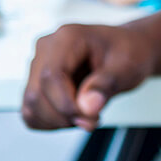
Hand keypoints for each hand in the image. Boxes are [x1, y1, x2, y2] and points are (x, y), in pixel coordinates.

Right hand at [22, 23, 155, 130]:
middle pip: (36, 94)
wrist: (128, 50)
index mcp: (68, 37)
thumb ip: (107, 84)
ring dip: (58, 121)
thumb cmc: (129, 52)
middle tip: (93, 119)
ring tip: (87, 114)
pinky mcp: (37, 83)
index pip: (51, 76)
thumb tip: (88, 107)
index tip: (90, 117)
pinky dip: (52, 122)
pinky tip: (75, 114)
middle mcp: (47, 48)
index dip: (66, 105)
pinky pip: (32, 112)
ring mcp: (39, 65)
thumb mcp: (128, 66)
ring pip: (31, 106)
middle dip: (64, 116)